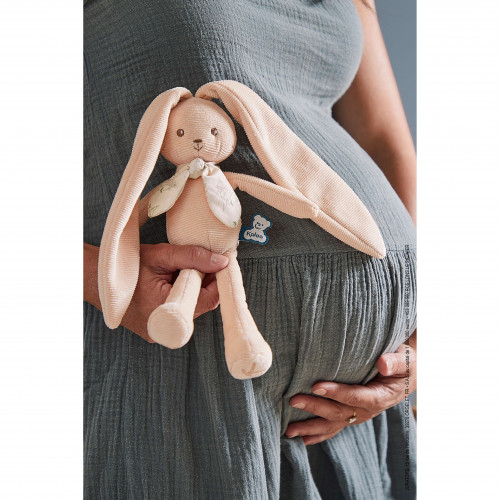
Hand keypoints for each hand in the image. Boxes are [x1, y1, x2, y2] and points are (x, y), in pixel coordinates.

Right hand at [84, 242, 228, 342]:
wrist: (97, 281)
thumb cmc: (127, 266)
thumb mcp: (161, 255)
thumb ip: (193, 257)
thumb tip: (222, 262)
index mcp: (166, 310)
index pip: (209, 299)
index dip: (216, 280)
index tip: (217, 263)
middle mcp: (165, 328)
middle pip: (201, 305)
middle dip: (204, 283)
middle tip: (194, 264)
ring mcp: (161, 333)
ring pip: (191, 310)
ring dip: (192, 291)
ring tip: (178, 273)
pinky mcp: (158, 331)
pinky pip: (179, 315)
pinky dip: (181, 299)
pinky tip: (170, 285)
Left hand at [285, 342, 415, 444]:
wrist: (411, 371)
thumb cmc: (406, 362)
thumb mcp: (407, 358)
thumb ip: (396, 361)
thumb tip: (383, 364)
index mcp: (382, 396)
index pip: (356, 396)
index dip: (337, 392)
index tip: (316, 386)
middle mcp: (370, 409)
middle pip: (340, 412)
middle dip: (315, 408)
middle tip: (293, 400)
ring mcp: (361, 414)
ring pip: (334, 423)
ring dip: (312, 427)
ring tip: (289, 430)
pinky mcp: (355, 413)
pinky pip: (337, 426)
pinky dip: (321, 433)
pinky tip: (304, 439)